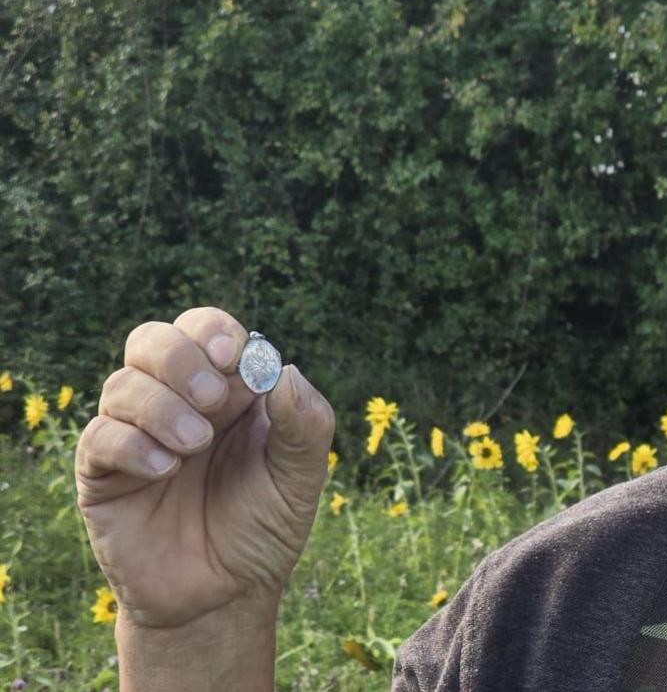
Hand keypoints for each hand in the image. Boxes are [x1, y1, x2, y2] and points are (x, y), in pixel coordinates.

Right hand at [76, 307, 335, 629]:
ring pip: (122, 384)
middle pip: (152, 340)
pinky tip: (166, 469)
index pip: (207, 331)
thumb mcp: (301, 477)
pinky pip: (99, 437)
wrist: (226, 595)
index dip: (214, 333)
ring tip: (195, 445)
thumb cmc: (265, 528)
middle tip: (212, 399)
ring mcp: (137, 434)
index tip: (233, 360)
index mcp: (228, 391)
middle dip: (178, 356)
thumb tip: (283, 370)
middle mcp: (177, 402)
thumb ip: (306, 423)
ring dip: (161, 406)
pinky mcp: (104, 475)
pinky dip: (132, 444)